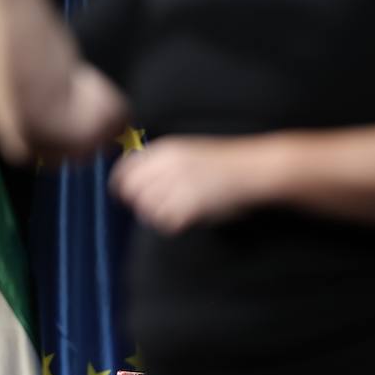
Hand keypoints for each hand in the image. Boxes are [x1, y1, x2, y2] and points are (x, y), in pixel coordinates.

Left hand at [111, 136, 267, 233]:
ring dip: (157, 215)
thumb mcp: (188, 150)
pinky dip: (172, 225)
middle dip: (139, 202)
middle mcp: (167, 166)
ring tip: (175, 212)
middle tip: (154, 207)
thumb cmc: (223, 163)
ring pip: (147, 210)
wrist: (253, 171)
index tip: (126, 195)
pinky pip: (166, 223)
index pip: (125, 171)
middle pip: (132, 193)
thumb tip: (134, 181)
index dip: (122, 186)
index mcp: (165, 150)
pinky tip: (185, 219)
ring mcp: (178, 186)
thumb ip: (161, 163)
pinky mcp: (190, 206)